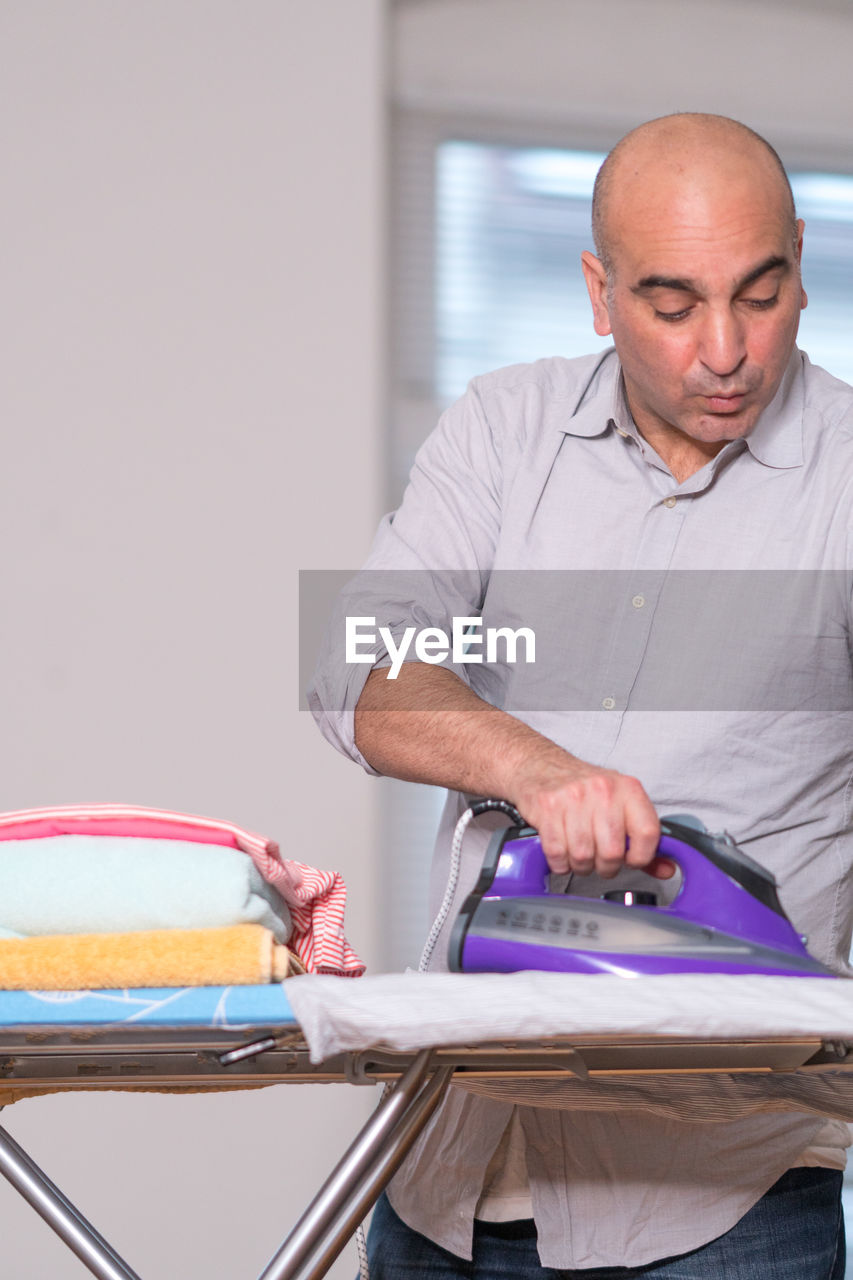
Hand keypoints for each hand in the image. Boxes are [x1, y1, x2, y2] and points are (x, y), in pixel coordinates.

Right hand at [509, 759, 669, 879]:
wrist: (539, 765)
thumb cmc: (582, 788)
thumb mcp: (619, 804)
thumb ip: (643, 839)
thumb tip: (666, 868)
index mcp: (628, 788)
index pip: (648, 833)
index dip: (641, 856)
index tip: (631, 859)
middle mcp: (603, 790)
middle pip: (612, 852)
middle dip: (605, 866)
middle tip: (599, 859)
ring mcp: (573, 798)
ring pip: (583, 856)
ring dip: (580, 865)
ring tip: (579, 854)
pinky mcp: (547, 808)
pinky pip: (557, 853)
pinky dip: (559, 862)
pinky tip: (561, 851)